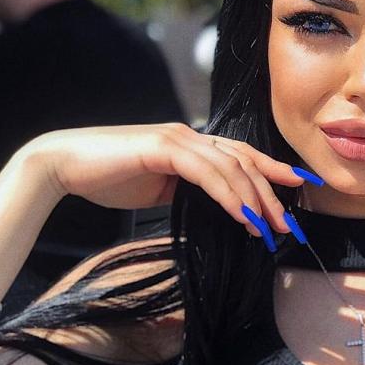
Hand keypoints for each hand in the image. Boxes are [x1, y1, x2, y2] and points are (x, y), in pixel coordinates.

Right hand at [19, 123, 307, 241]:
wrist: (64, 165)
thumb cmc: (107, 179)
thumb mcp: (159, 189)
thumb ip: (188, 191)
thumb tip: (216, 209)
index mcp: (191, 143)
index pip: (242, 155)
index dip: (273, 170)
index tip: (300, 188)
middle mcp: (190, 135)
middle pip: (245, 162)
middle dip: (272, 194)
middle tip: (289, 225)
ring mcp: (178, 138)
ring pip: (232, 167)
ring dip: (255, 200)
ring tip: (270, 229)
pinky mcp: (164, 148)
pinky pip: (208, 173)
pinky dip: (230, 196)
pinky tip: (244, 216)